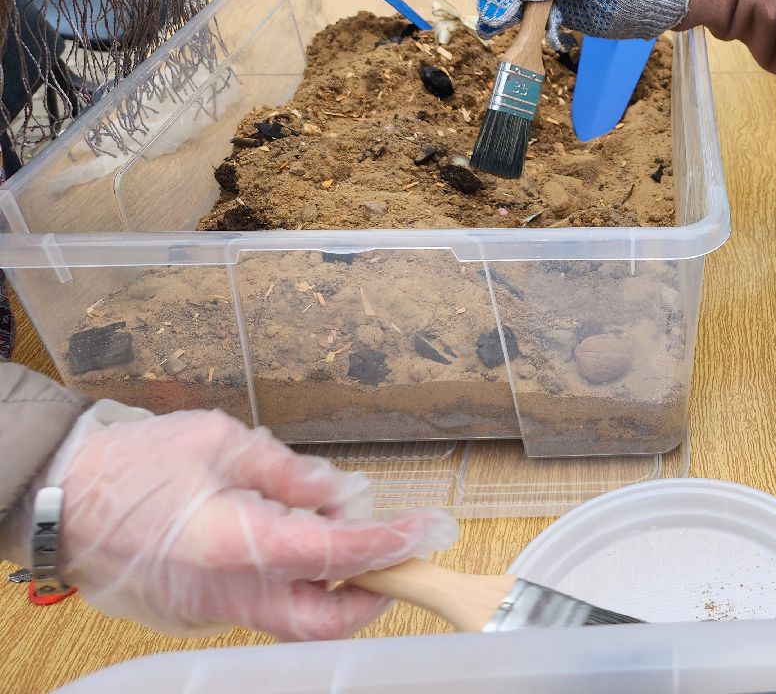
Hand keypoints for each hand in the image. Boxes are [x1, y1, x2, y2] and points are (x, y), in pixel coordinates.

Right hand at [54, 407, 456, 639]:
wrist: (62, 499)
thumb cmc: (138, 463)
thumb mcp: (221, 441)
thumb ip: (288, 470)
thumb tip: (340, 492)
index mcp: (235, 544)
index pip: (335, 555)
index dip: (390, 544)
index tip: (428, 529)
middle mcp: (226, 592)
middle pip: (320, 619)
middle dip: (369, 594)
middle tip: (393, 552)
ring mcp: (208, 612)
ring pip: (290, 615)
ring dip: (325, 578)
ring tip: (321, 519)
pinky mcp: (195, 615)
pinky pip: (258, 604)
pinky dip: (285, 577)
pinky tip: (278, 530)